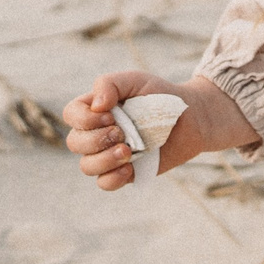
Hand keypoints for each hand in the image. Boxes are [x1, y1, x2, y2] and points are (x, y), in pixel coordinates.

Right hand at [62, 72, 255, 190]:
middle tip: (122, 133)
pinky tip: (130, 167)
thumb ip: (109, 84)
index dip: (85, 118)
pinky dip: (113, 178)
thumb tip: (96, 105)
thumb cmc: (161, 95)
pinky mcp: (126, 171)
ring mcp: (110, 154)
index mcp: (95, 110)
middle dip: (96, 139)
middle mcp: (97, 133)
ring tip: (128, 151)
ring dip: (104, 160)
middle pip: (75, 143)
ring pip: (87, 166)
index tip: (112, 115)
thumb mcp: (135, 80)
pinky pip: (106, 183)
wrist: (192, 116)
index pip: (71, 115)